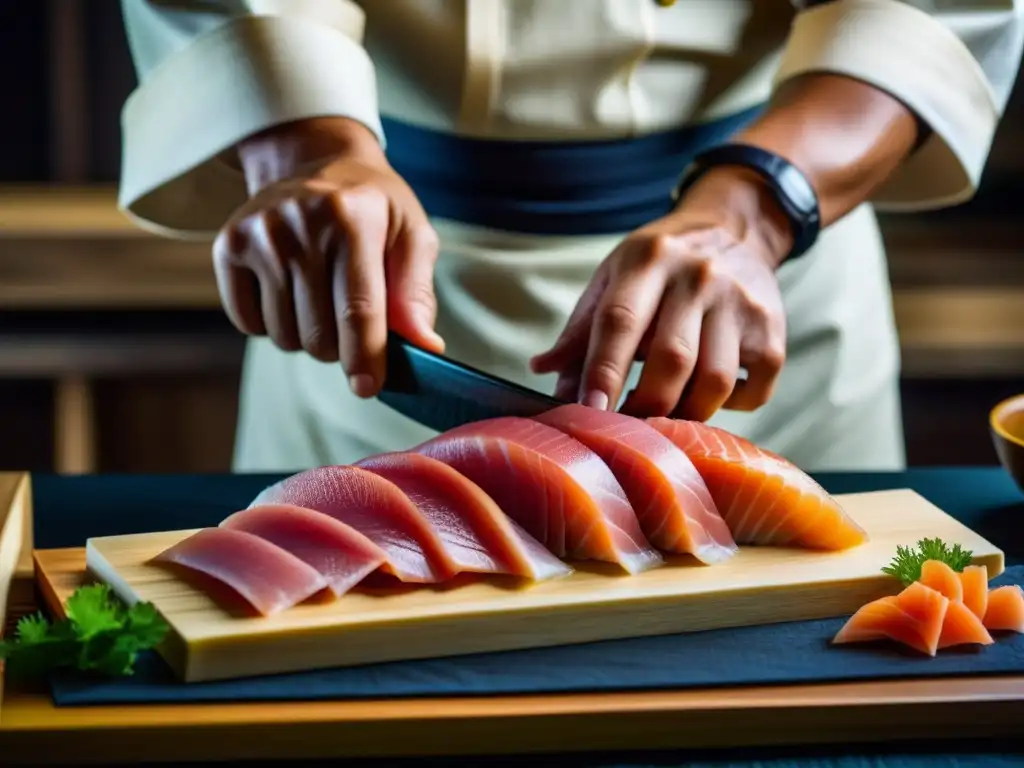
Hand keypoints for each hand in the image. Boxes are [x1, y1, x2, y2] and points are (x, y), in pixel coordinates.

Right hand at [212, 119, 443, 397]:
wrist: (316, 162)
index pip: (358, 309)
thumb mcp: (412, 236)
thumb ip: (417, 293)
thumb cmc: (375, 209)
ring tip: (322, 299)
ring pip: (284, 335)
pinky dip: (271, 324)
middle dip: (341, 349)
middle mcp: (301, 223)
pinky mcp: (228, 246)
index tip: (368, 387)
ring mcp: (259, 234)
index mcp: (354, 218)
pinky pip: (249, 323)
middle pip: (319, 333)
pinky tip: (289, 291)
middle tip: (353, 325)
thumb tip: (425, 347)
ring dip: (308, 337)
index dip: (365, 357)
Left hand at [530, 167, 793, 421]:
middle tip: (629, 425)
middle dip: (645, 405)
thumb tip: (542, 371)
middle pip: (672, 359)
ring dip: (686, 412)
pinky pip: (751, 391)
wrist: (735, 230)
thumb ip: (580, 329)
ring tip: (667, 412)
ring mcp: (741, 302)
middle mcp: (699, 276)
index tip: (589, 411)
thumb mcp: (613, 278)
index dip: (603, 371)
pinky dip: (728, 407)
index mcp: (649, 260)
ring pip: (714, 382)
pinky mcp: (772, 330)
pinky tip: (708, 393)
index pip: (621, 321)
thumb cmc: (658, 266)